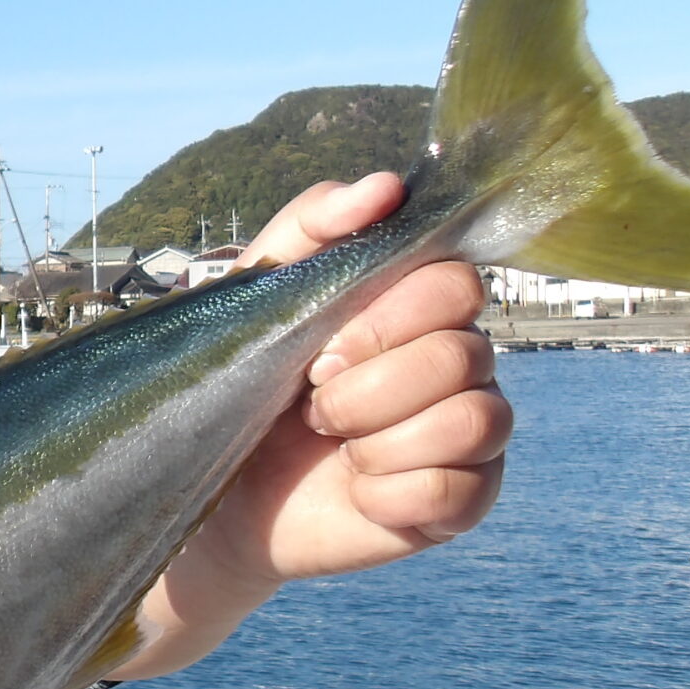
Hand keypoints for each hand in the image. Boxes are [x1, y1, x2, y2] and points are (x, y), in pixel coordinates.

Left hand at [121, 173, 511, 677]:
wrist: (214, 490)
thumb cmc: (243, 383)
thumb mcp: (258, 292)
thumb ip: (312, 224)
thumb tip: (385, 187)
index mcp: (420, 307)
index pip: (456, 284)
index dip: (386, 319)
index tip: (321, 351)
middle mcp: (461, 362)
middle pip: (464, 354)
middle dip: (369, 387)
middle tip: (315, 403)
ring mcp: (469, 434)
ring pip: (475, 421)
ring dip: (379, 440)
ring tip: (335, 443)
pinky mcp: (462, 501)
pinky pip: (456, 490)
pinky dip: (388, 493)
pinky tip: (355, 490)